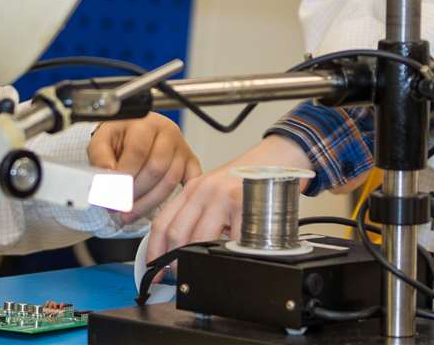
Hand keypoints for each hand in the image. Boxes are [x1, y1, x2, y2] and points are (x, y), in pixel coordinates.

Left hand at [87, 114, 201, 221]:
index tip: (111, 192)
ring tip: (130, 213)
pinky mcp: (190, 162)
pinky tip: (159, 212)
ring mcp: (181, 148)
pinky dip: (177, 200)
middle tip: (119, 206)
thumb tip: (109, 176)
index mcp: (144, 123)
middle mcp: (167, 132)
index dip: (124, 175)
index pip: (137, 151)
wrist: (134, 132)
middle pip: (156, 168)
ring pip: (170, 180)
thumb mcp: (102, 141)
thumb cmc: (119, 138)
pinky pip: (189, 185)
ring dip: (148, 202)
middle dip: (135, 192)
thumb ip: (101, 157)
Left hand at [146, 136, 313, 261]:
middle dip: (175, 262)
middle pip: (177, 234)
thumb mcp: (216, 193)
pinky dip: (229, 257)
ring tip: (204, 272)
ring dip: (199, 263)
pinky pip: (231, 241)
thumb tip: (181, 251)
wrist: (278, 158)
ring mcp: (224, 196)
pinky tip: (231, 260)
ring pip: (199, 240)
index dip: (154, 250)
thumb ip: (200, 215)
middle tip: (180, 275)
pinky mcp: (245, 204)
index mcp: (192, 189)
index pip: (162, 222)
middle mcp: (204, 190)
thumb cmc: (249, 180)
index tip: (154, 268)